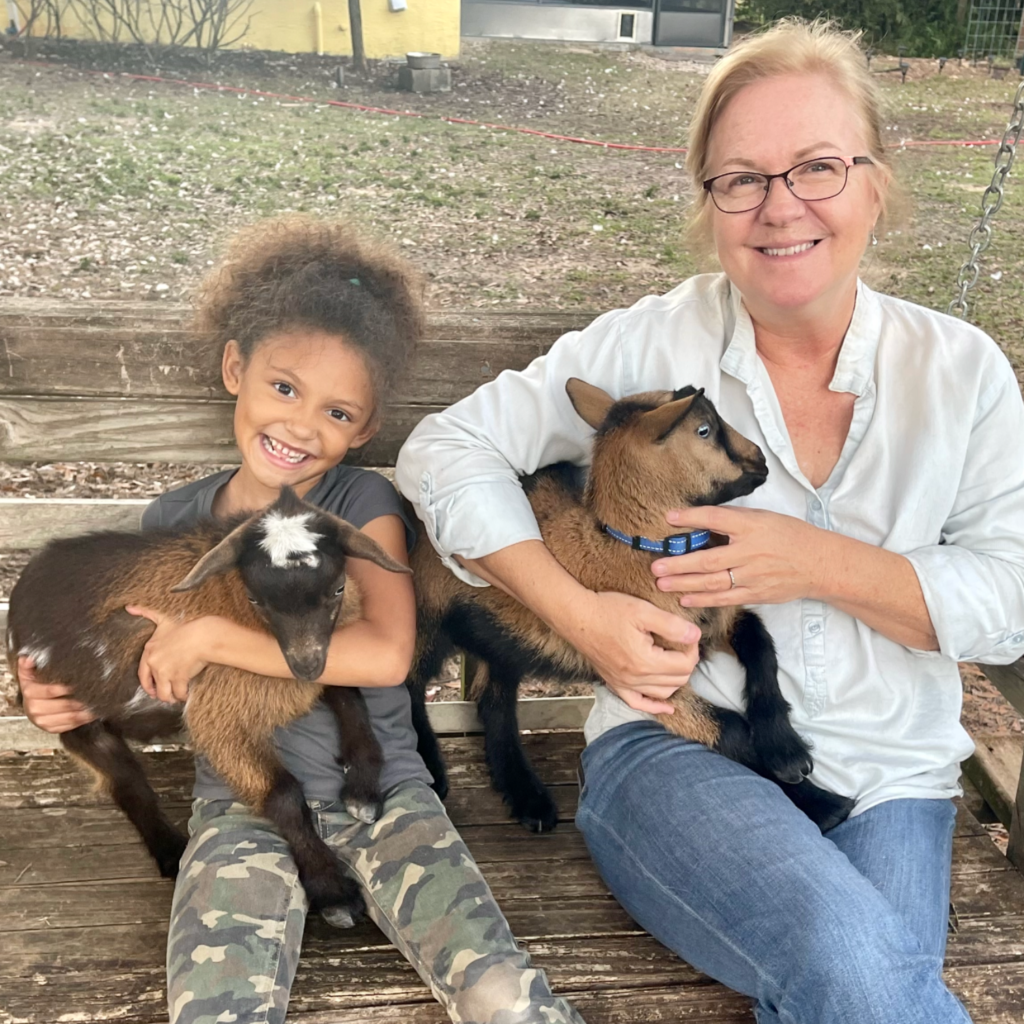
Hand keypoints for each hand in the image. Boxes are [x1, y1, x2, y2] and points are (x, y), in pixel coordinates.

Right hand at [18, 657, 95, 732]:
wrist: (31, 703)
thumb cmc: (35, 686)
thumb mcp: (29, 673)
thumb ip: (28, 665)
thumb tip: (27, 658)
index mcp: (30, 693)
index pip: (51, 690)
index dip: (67, 688)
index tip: (80, 684)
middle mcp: (35, 708)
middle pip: (64, 705)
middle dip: (80, 700)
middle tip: (95, 694)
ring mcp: (42, 720)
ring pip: (69, 717)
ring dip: (85, 712)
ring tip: (97, 704)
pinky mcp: (50, 728)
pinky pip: (70, 725)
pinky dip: (82, 720)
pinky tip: (92, 713)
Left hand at [126, 606, 216, 703]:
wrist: (203, 635)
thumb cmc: (185, 627)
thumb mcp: (163, 618)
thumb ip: (145, 613)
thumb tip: (129, 607)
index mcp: (149, 651)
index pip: (142, 674)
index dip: (147, 684)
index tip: (151, 688)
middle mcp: (155, 664)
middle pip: (153, 686)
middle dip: (159, 693)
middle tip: (166, 696)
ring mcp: (166, 672)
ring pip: (165, 693)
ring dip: (171, 697)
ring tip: (176, 697)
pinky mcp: (179, 678)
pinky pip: (179, 693)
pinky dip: (183, 695)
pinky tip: (186, 694)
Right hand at [559, 590, 700, 714]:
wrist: (577, 616)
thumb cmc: (608, 610)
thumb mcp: (643, 611)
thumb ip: (672, 625)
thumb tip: (695, 635)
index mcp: (645, 661)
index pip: (684, 664)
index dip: (692, 648)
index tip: (688, 633)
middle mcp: (635, 678)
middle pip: (677, 680)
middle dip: (686, 662)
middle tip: (682, 643)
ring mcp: (624, 684)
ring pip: (662, 693)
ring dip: (675, 680)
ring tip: (676, 661)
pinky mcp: (614, 683)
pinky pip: (638, 703)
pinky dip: (654, 706)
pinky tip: (667, 706)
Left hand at [651, 506, 830, 607]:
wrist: (819, 563)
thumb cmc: (788, 536)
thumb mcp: (763, 518)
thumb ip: (733, 519)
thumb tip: (700, 518)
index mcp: (752, 526)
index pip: (716, 519)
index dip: (691, 518)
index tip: (668, 517)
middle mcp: (751, 551)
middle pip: (708, 559)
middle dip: (679, 563)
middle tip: (655, 565)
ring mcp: (753, 576)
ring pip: (712, 582)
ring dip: (684, 583)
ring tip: (661, 582)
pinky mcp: (756, 594)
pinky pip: (725, 599)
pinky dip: (703, 600)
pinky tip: (684, 599)